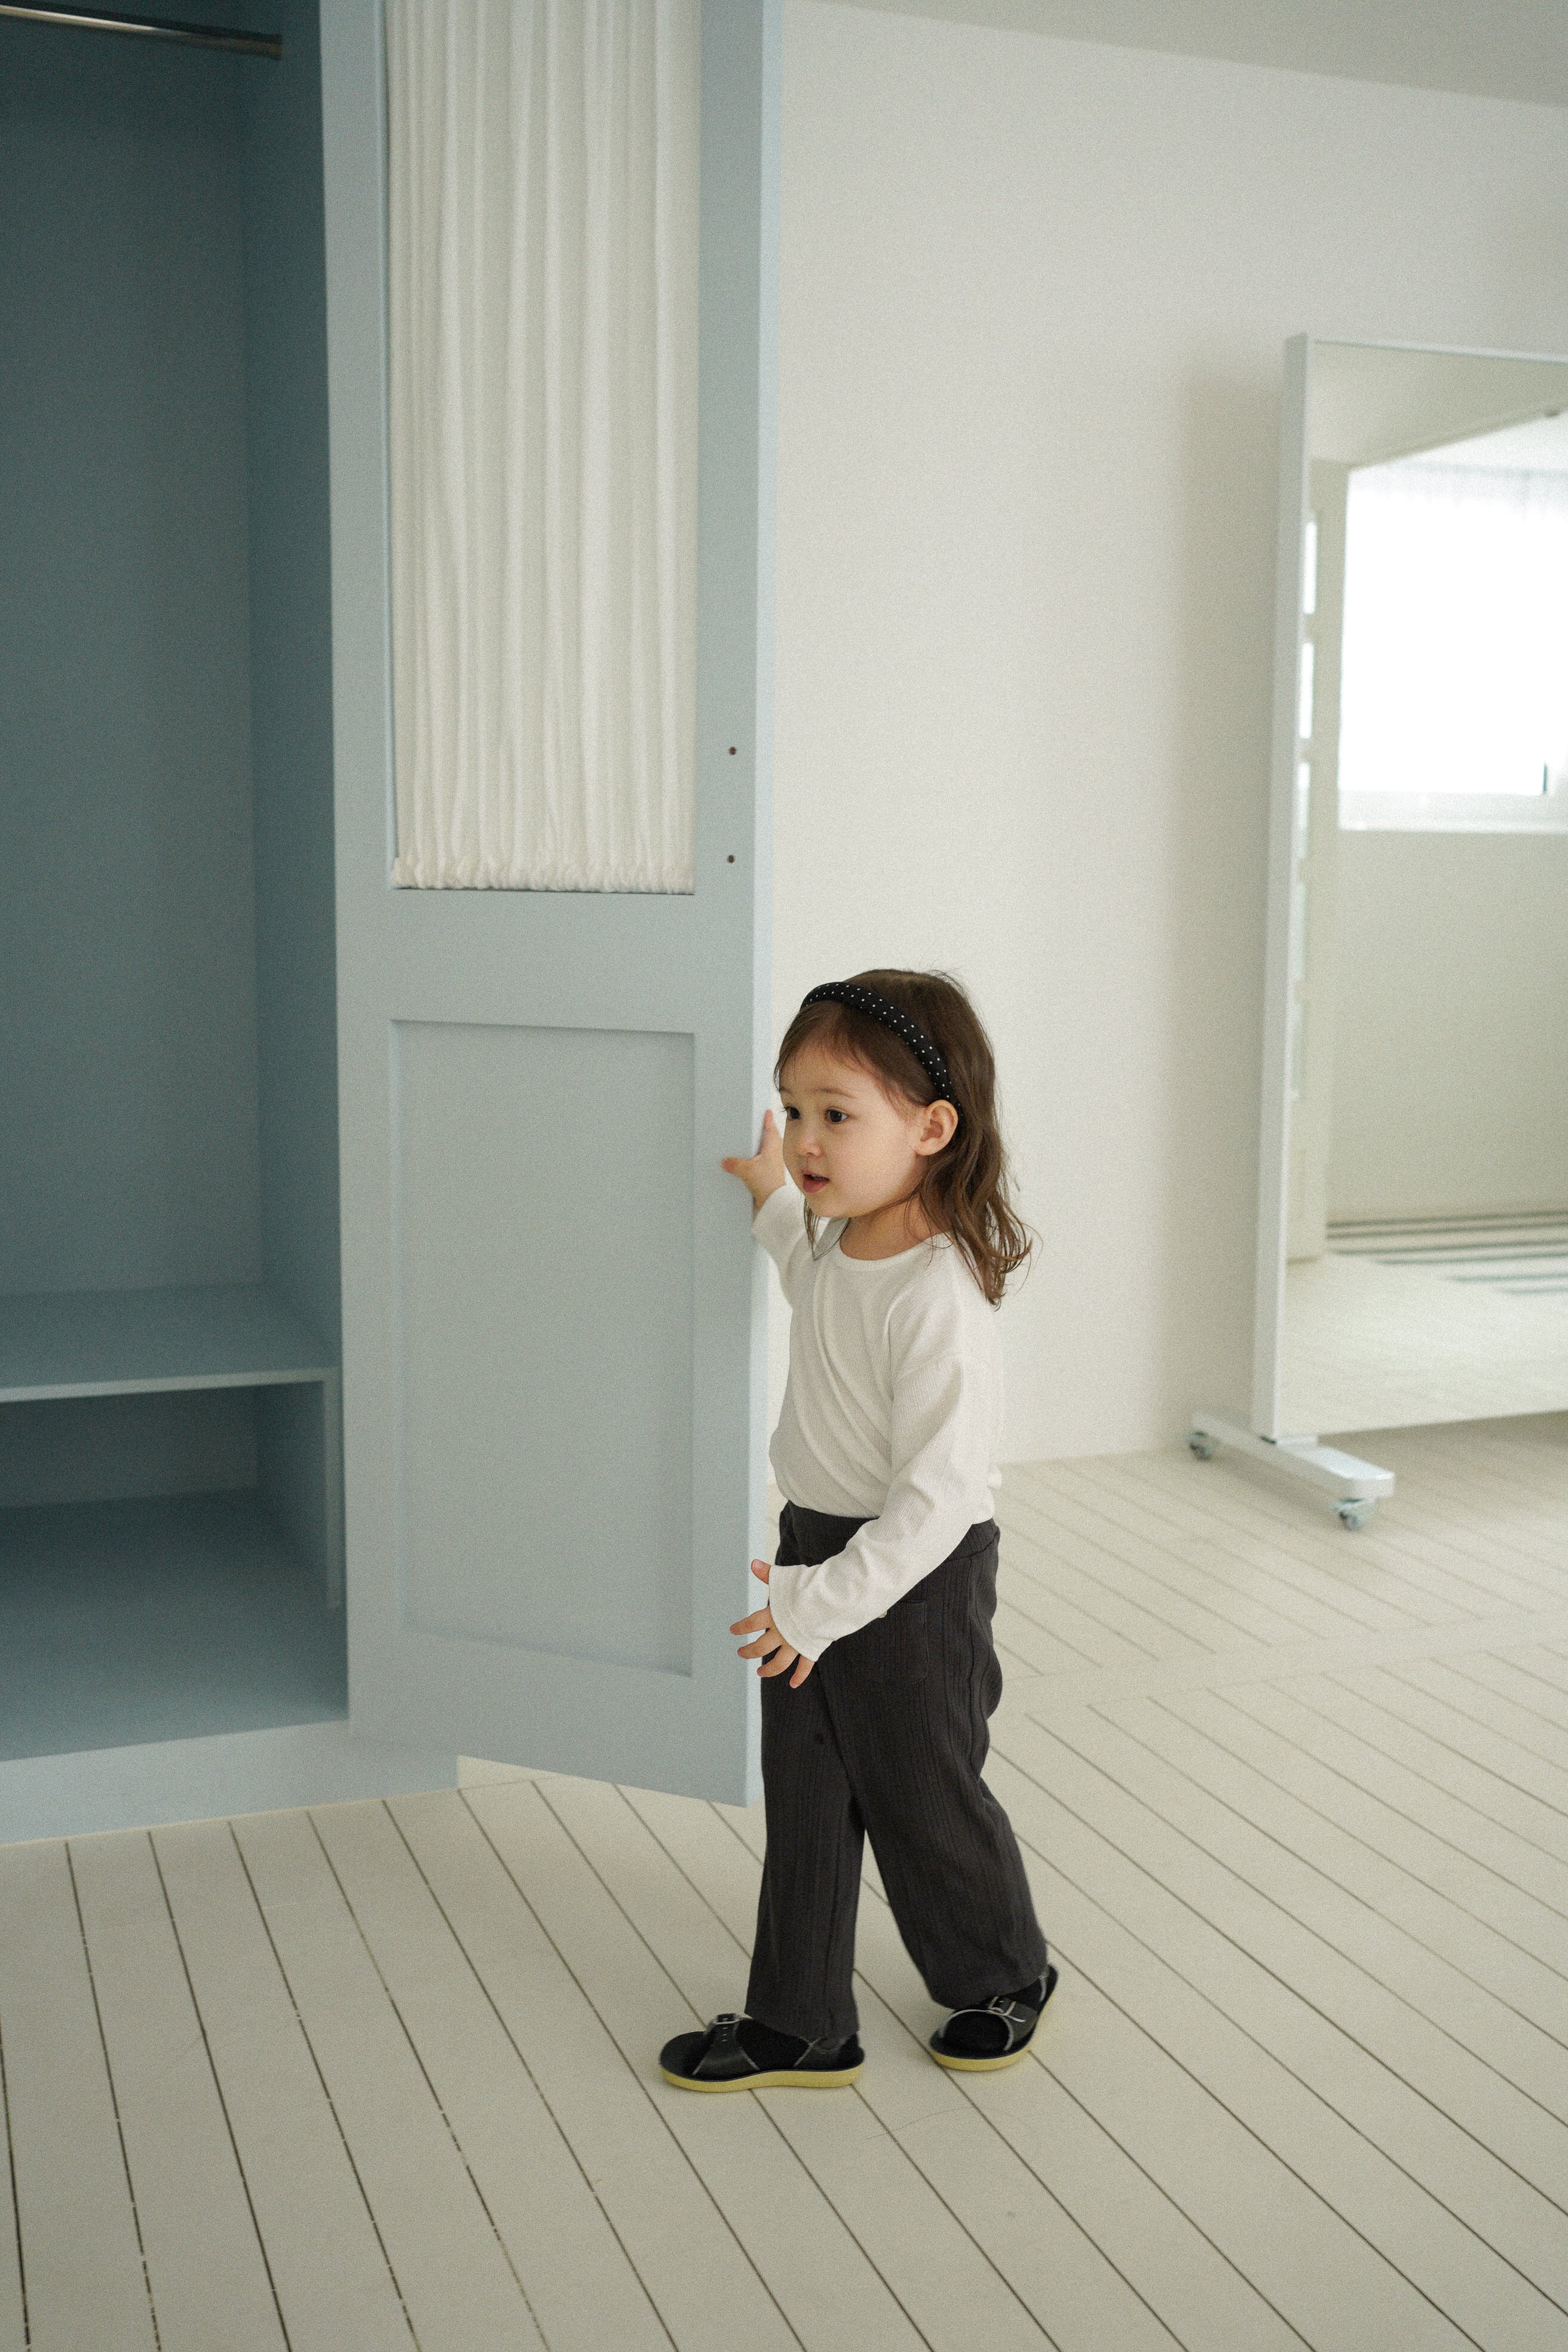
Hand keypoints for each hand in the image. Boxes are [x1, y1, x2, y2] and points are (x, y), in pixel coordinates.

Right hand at [720, 1107, 786, 1210]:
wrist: (773, 1202)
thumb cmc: (766, 1183)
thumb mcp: (746, 1170)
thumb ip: (734, 1163)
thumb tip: (725, 1161)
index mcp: (772, 1146)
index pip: (770, 1127)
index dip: (767, 1118)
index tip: (767, 1111)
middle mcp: (774, 1153)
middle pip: (768, 1138)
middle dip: (761, 1132)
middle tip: (753, 1124)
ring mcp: (772, 1164)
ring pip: (764, 1150)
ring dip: (757, 1147)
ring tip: (746, 1143)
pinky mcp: (768, 1173)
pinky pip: (760, 1162)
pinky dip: (754, 1159)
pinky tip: (746, 1162)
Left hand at [731, 1558, 814, 1686]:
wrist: (832, 1600)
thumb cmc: (809, 1586)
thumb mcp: (786, 1579)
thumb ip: (768, 1574)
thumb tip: (752, 1563)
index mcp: (773, 1615)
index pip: (751, 1624)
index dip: (740, 1628)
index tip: (733, 1631)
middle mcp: (781, 1632)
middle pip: (760, 1647)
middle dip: (749, 1651)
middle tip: (741, 1653)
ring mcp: (795, 1643)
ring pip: (778, 1662)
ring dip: (768, 1670)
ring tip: (760, 1673)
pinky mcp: (811, 1649)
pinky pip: (804, 1667)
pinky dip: (799, 1677)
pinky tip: (793, 1684)